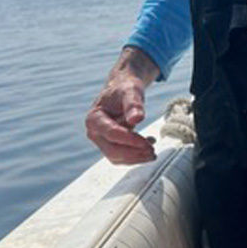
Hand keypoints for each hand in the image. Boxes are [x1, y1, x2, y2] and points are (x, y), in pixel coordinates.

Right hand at [86, 47, 159, 164]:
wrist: (122, 90)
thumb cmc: (124, 89)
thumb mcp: (131, 91)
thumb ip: (133, 104)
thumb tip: (136, 119)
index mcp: (94, 118)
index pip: (111, 133)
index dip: (129, 139)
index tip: (146, 142)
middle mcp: (94, 132)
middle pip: (112, 150)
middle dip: (133, 153)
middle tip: (152, 151)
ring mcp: (101, 140)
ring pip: (117, 157)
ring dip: (135, 158)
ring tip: (152, 152)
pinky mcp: (110, 145)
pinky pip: (122, 156)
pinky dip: (136, 155)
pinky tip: (148, 145)